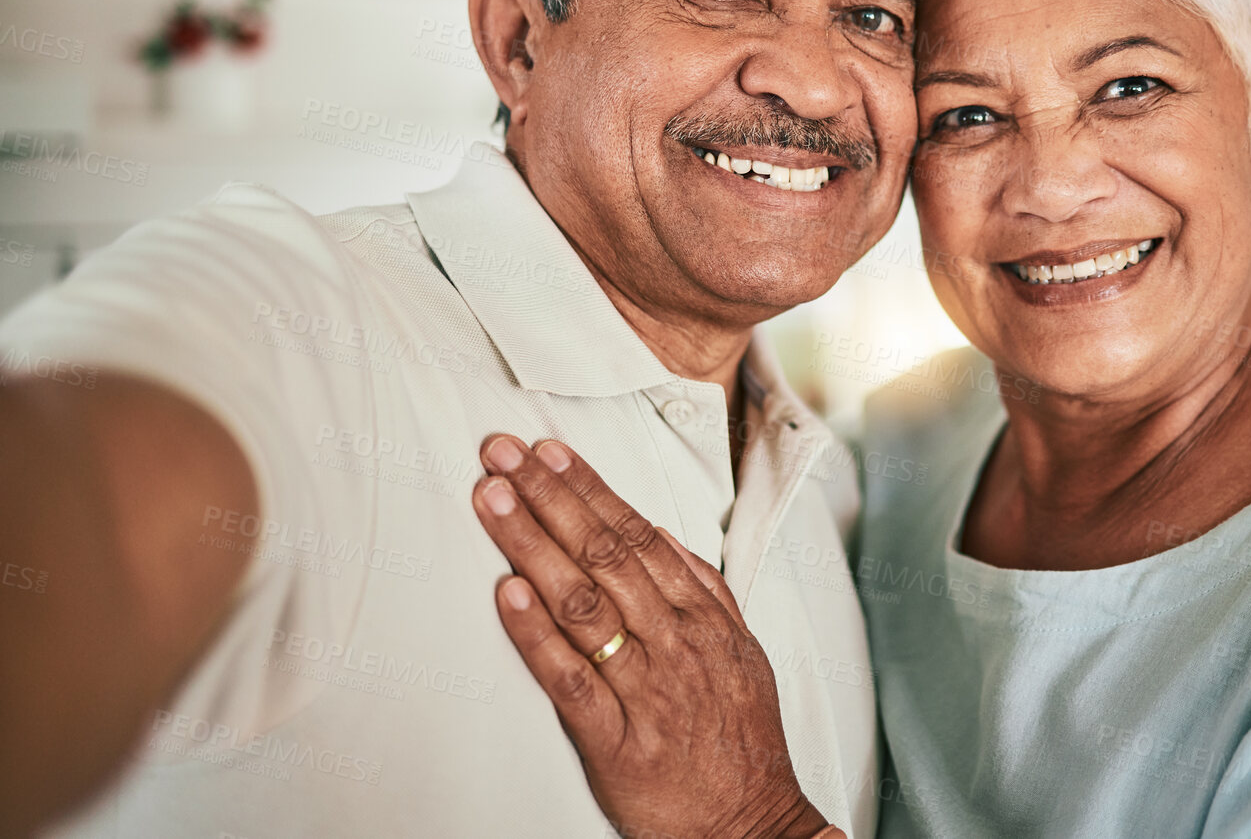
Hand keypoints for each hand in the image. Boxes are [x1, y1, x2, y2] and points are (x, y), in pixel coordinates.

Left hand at [472, 435, 837, 838]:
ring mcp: (645, 690)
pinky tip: (508, 594)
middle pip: (605, 554)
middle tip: (505, 455)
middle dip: (550, 496)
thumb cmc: (740, 743)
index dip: (589, 489)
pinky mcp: (615, 741)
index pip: (638, 535)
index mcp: (703, 620)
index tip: (550, 454)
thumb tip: (660, 536)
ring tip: (494, 501)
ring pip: (583, 602)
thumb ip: (703, 590)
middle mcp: (675, 645)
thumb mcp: (742, 652)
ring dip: (533, 544)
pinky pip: (569, 678)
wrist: (750, 826)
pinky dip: (536, 633)